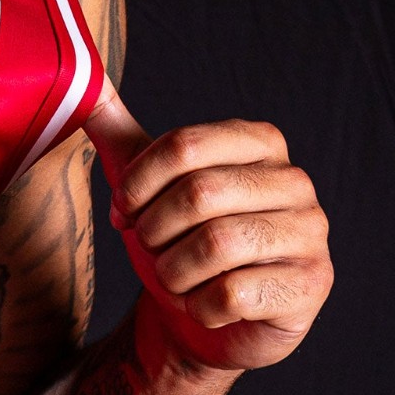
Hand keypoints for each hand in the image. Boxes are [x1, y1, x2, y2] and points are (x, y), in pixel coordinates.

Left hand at [85, 82, 332, 371]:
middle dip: (155, 230)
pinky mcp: (310, 286)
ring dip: (173, 270)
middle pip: (198, 193)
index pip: (184, 145)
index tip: (126, 209)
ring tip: (175, 276)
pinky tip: (205, 305)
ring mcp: (310, 235)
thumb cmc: (179, 239)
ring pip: (216, 244)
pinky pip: (232, 294)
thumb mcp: (146, 182)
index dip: (139, 183)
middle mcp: (295, 182)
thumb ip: (119, 132)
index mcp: (260, 143)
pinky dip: (199, 305)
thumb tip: (84, 77)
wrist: (206, 317)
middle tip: (152, 247)